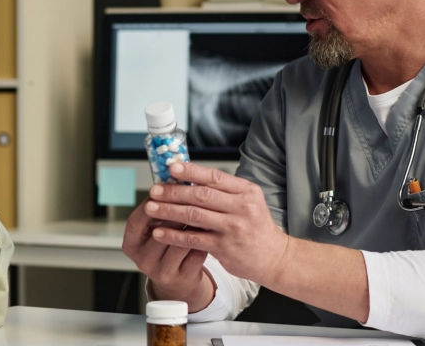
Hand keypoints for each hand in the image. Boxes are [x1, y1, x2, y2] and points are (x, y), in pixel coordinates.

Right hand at [122, 194, 212, 310]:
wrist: (178, 279)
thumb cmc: (166, 245)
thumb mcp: (155, 228)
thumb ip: (160, 207)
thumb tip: (172, 174)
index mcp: (131, 243)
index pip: (137, 220)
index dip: (151, 203)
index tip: (165, 188)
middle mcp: (143, 259)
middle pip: (160, 231)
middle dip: (178, 211)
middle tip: (193, 194)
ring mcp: (161, 271)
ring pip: (180, 242)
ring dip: (194, 225)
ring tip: (207, 209)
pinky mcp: (182, 278)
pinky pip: (195, 254)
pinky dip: (205, 239)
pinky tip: (212, 229)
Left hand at [143, 162, 288, 286]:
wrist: (274, 257)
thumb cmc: (255, 225)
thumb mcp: (248, 201)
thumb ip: (223, 190)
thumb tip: (189, 177)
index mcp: (246, 191)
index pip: (215, 177)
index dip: (191, 171)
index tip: (171, 167)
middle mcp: (241, 208)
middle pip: (201, 195)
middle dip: (173, 191)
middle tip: (154, 190)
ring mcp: (233, 229)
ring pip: (194, 216)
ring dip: (168, 211)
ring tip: (150, 208)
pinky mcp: (224, 248)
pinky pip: (193, 239)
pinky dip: (173, 235)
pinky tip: (159, 232)